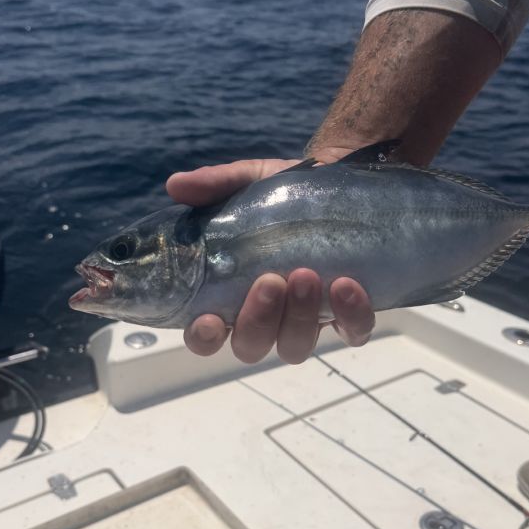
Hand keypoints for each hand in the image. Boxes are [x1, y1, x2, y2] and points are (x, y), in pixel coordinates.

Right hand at [166, 157, 374, 361]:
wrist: (342, 184)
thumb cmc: (285, 194)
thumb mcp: (250, 182)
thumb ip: (215, 186)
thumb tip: (176, 184)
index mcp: (231, 294)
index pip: (207, 335)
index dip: (204, 337)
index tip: (209, 320)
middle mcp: (267, 316)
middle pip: (251, 346)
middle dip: (257, 320)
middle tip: (270, 280)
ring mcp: (308, 320)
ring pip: (295, 346)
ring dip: (299, 317)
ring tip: (307, 276)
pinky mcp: (350, 316)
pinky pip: (352, 332)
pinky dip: (351, 316)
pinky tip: (347, 286)